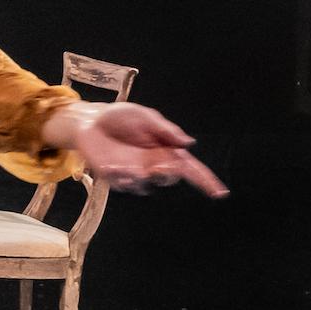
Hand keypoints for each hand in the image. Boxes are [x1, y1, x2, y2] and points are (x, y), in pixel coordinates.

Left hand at [43, 101, 228, 197]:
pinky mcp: (114, 177)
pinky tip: (112, 163)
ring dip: (138, 175)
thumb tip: (188, 143)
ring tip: (124, 160)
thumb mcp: (146, 117)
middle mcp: (152, 165)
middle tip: (158, 164)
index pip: (190, 168)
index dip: (206, 180)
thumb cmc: (122, 117)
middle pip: (169, 179)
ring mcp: (133, 173)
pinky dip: (120, 176)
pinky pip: (123, 184)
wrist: (90, 121)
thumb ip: (166, 130)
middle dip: (166, 174)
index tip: (220, 192)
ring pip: (144, 185)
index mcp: (165, 150)